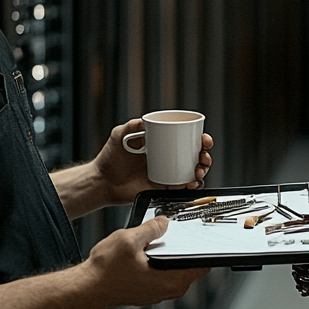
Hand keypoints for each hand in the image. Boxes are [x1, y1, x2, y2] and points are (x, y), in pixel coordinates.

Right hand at [86, 216, 209, 305]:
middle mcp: (167, 290)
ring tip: (160, 237)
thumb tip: (162, 223)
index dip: (205, 248)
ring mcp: (156, 292)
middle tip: (181, 230)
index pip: (202, 265)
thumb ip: (151, 229)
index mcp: (170, 281)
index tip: (205, 236)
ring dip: (170, 254)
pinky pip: (161, 272)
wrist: (85, 288)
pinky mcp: (146, 290)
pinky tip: (146, 248)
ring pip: (173, 269)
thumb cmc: (105, 271)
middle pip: (189, 265)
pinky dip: (158, 260)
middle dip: (186, 247)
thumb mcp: (130, 239)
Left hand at [94, 119, 213, 204]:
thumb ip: (131, 125)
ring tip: (198, 172)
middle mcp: (167, 157)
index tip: (204, 139)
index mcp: (161, 143)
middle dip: (205, 156)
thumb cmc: (110, 158)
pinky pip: (182, 186)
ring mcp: (167, 172)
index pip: (186, 138)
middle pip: (194, 155)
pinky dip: (191, 185)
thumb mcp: (120, 135)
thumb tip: (145, 120)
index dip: (199, 139)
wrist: (103, 181)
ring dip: (202, 171)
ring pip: (192, 171)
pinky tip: (192, 183)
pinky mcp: (163, 187)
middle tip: (203, 157)